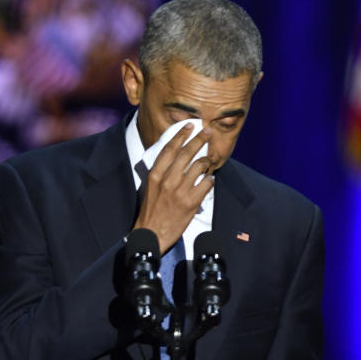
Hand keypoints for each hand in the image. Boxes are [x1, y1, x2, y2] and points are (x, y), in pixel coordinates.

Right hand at [133, 124, 214, 252]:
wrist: (152, 233)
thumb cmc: (151, 210)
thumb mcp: (150, 187)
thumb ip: (161, 172)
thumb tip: (175, 157)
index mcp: (155, 175)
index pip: (169, 149)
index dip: (180, 135)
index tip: (189, 126)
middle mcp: (167, 181)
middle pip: (186, 153)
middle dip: (199, 139)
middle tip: (207, 131)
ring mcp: (180, 191)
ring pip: (199, 166)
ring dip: (207, 160)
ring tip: (209, 159)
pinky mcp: (191, 202)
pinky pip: (206, 183)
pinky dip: (210, 179)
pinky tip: (210, 179)